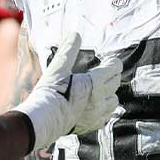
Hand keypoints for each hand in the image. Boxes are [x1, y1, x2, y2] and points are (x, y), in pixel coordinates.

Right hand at [13, 32, 120, 148]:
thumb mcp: (58, 68)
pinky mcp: (92, 125)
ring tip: (98, 89)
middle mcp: (100, 99)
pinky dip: (104, 109)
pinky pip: (106, 116)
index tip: (107, 60)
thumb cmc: (49, 93)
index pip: (115, 68)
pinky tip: (94, 106)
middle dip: (111, 75)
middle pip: (116, 82)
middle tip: (102, 72)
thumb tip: (75, 34)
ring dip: (109, 93)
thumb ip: (69, 50)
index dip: (112, 62)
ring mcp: (97, 114)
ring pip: (114, 101)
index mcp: (95, 83)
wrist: (42, 119)